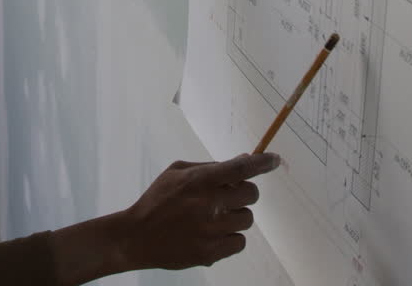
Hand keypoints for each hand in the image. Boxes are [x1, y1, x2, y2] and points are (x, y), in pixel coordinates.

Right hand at [117, 153, 279, 270]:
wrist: (136, 237)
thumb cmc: (157, 201)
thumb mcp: (176, 173)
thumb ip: (209, 166)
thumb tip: (243, 160)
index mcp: (198, 181)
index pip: (241, 168)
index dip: (263, 163)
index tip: (275, 160)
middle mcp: (208, 204)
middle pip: (251, 195)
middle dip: (243, 193)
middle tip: (228, 196)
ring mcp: (210, 230)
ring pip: (246, 219)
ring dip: (235, 216)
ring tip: (213, 218)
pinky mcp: (211, 252)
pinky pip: (240, 242)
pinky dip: (230, 238)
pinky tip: (212, 234)